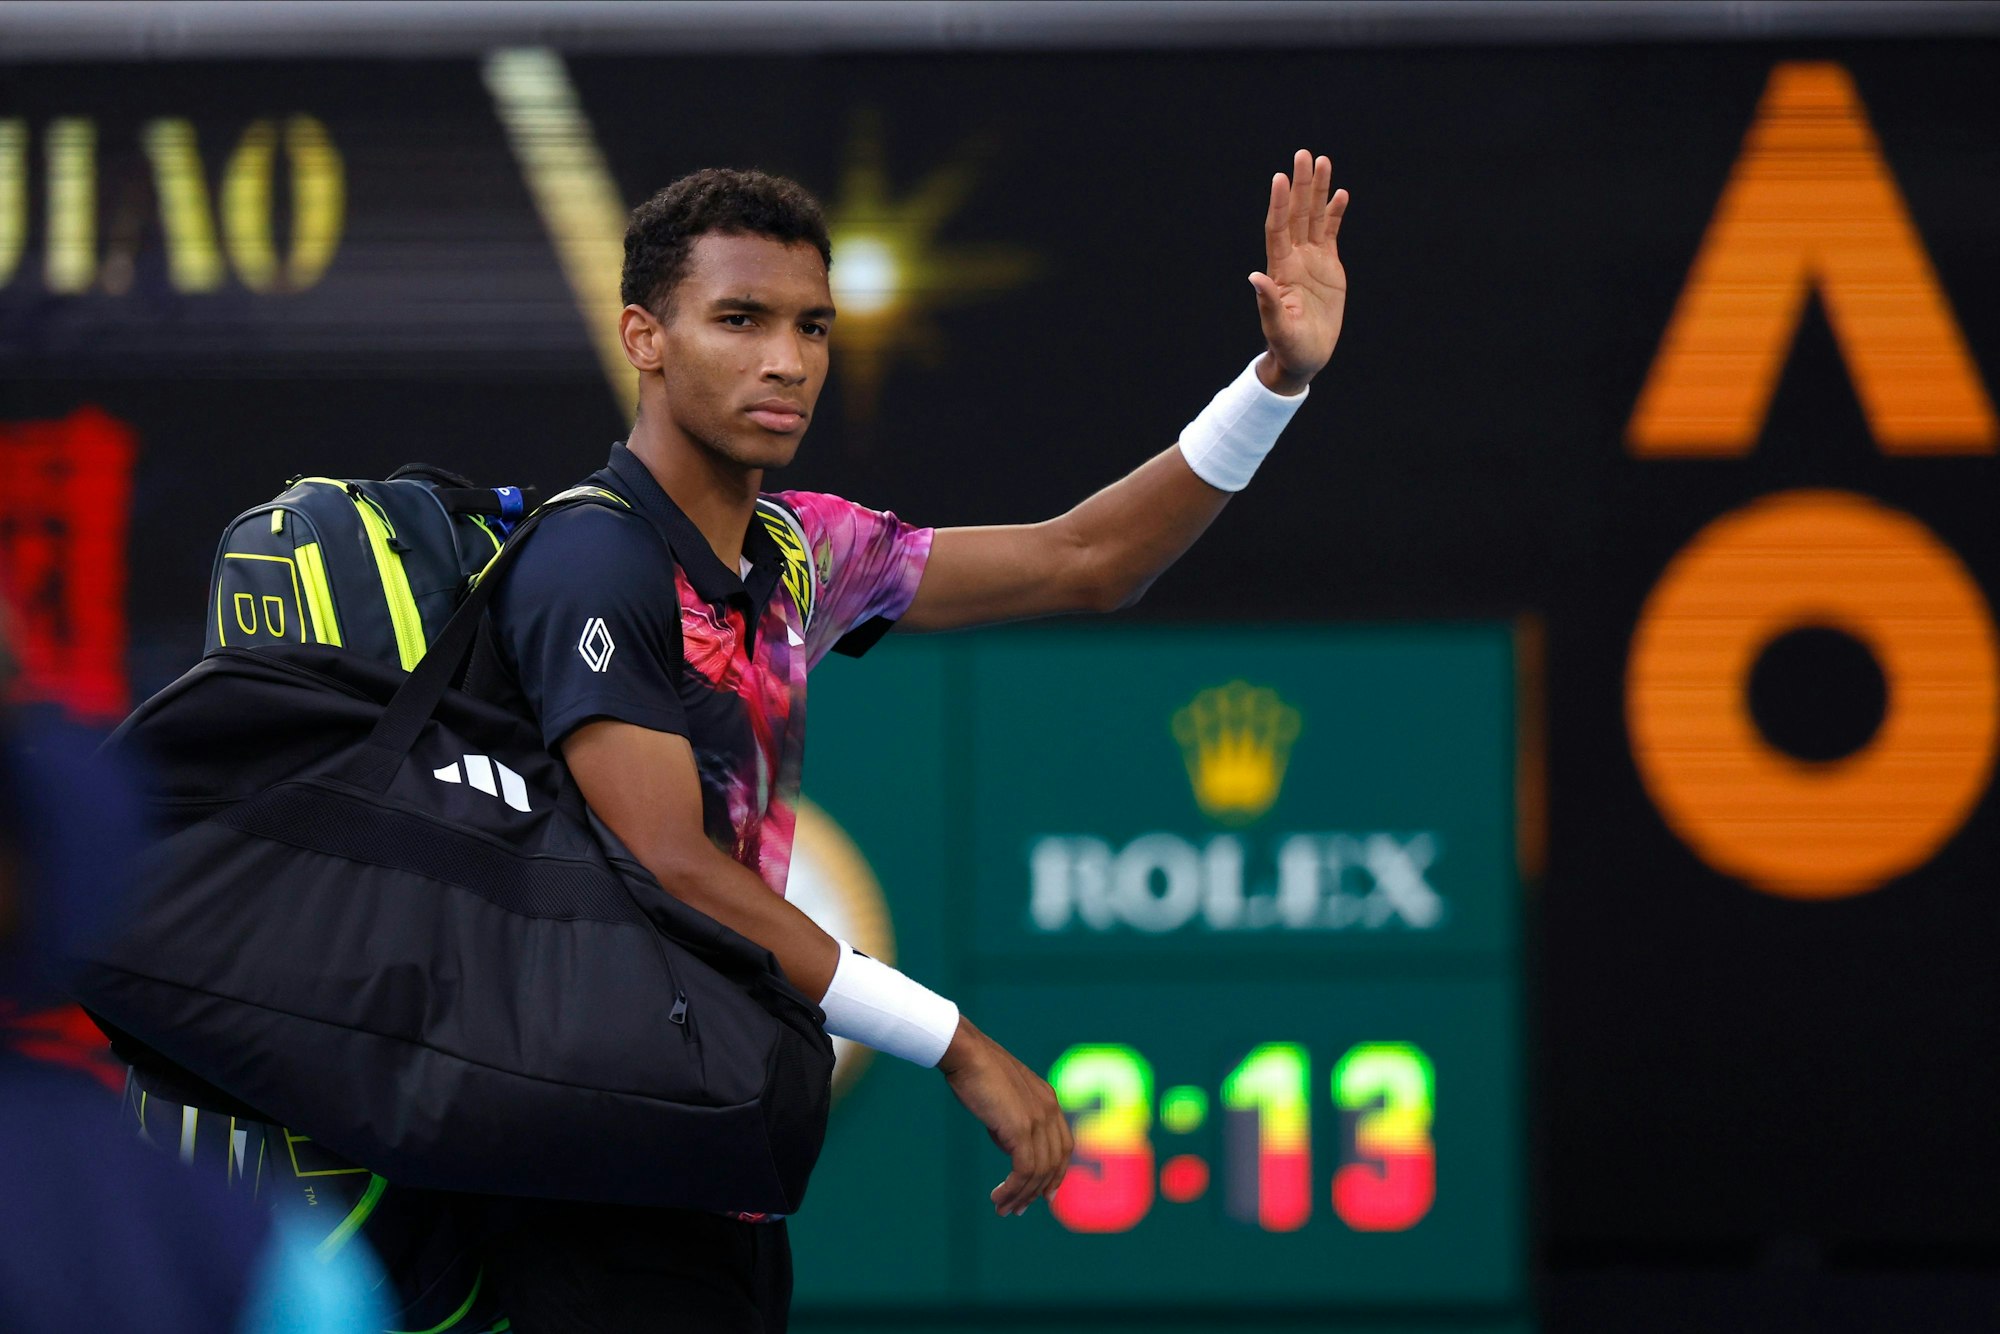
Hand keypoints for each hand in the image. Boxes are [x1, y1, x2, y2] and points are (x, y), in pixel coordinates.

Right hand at [938, 1016, 1074, 1216]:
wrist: (966, 1053)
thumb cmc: (977, 1072)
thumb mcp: (1004, 1100)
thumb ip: (1014, 1123)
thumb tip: (1011, 1149)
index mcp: (1049, 1100)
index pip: (1064, 1146)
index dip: (1057, 1173)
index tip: (1044, 1195)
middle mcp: (1050, 1110)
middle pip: (1054, 1163)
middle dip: (1037, 1191)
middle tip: (1017, 1209)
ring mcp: (1038, 1119)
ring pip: (1039, 1171)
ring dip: (1021, 1195)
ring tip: (1002, 1208)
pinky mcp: (1021, 1128)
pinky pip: (1024, 1170)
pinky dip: (1013, 1189)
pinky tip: (998, 1196)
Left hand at [1250, 148, 1349, 393]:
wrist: (1305, 357)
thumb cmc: (1289, 347)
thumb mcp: (1278, 328)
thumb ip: (1268, 303)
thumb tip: (1255, 277)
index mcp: (1280, 270)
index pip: (1278, 229)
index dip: (1280, 204)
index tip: (1280, 177)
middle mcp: (1294, 259)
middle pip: (1297, 214)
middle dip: (1300, 185)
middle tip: (1303, 154)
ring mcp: (1311, 260)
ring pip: (1314, 218)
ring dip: (1318, 191)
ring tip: (1322, 161)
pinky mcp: (1328, 267)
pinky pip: (1331, 233)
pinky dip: (1335, 213)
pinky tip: (1340, 193)